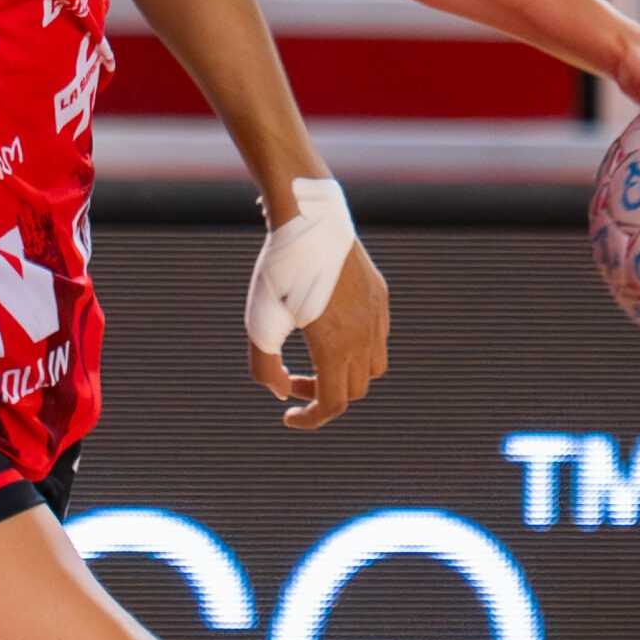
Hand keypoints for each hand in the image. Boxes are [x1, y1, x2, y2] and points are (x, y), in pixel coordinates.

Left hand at [250, 236, 389, 429]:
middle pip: (353, 391)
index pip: (332, 405)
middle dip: (322, 395)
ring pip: (372, 368)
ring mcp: (377, 315)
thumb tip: (280, 392)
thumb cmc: (279, 271)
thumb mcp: (260, 322)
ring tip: (317, 360)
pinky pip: (377, 336)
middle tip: (292, 379)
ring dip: (346, 375)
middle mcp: (364, 336)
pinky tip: (330, 328)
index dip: (310, 420)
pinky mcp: (380, 295)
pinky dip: (357, 348)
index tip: (288, 417)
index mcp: (336, 348)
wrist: (309, 219)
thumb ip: (265, 366)